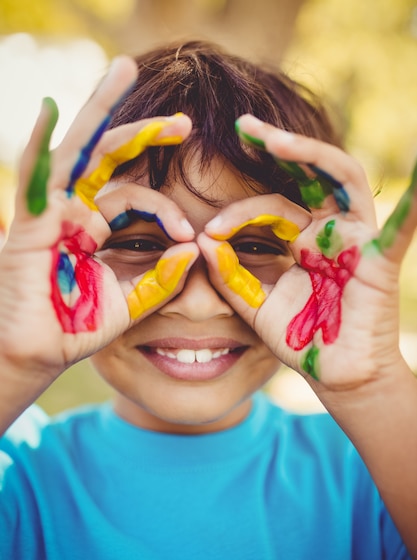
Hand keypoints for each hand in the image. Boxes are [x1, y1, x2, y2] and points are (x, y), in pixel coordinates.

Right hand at [0, 56, 196, 376]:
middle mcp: (75, 210)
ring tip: (124, 70)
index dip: (167, 208)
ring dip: (99, 111)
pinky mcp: (31, 223)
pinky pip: (34, 178)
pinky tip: (48, 109)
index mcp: (98, 227)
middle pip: (109, 157)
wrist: (40, 353)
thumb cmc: (79, 326)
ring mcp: (52, 211)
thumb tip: (194, 250)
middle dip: (144, 134)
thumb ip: (161, 278)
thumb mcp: (132, 301)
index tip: (190, 235)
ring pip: (77, 151)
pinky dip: (38, 144)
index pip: (136, 197)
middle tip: (184, 121)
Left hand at [198, 114, 416, 389]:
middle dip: (278, 146)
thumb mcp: (257, 305)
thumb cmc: (301, 338)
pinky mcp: (379, 260)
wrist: (334, 374)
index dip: (238, 213)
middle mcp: (330, 230)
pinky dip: (412, 207)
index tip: (207, 231)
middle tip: (243, 126)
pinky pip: (398, 230)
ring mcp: (356, 239)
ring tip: (272, 138)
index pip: (271, 207)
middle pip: (308, 174)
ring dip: (311, 154)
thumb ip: (231, 276)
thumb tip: (203, 241)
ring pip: (342, 179)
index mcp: (303, 238)